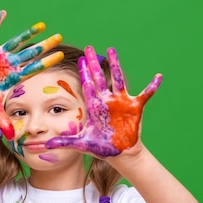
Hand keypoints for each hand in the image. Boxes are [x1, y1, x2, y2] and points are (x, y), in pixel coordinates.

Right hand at [0, 10, 62, 138]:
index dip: (47, 62)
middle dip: (44, 46)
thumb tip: (12, 138)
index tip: (61, 56)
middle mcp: (10, 64)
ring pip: (17, 42)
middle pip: (31, 53)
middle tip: (60, 37)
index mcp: (14, 76)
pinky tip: (3, 13)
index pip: (34, 68)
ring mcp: (0, 55)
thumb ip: (4, 121)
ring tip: (42, 26)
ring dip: (28, 34)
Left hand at [46, 46, 161, 156]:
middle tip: (89, 48)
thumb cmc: (100, 148)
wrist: (119, 154)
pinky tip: (158, 77)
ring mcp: (121, 102)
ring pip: (117, 79)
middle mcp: (107, 100)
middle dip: (94, 63)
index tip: (80, 59)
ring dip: (115, 64)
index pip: (88, 86)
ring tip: (111, 50)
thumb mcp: (81, 143)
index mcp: (95, 106)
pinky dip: (152, 86)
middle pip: (100, 77)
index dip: (84, 73)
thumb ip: (64, 142)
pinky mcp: (135, 108)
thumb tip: (45, 145)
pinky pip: (145, 94)